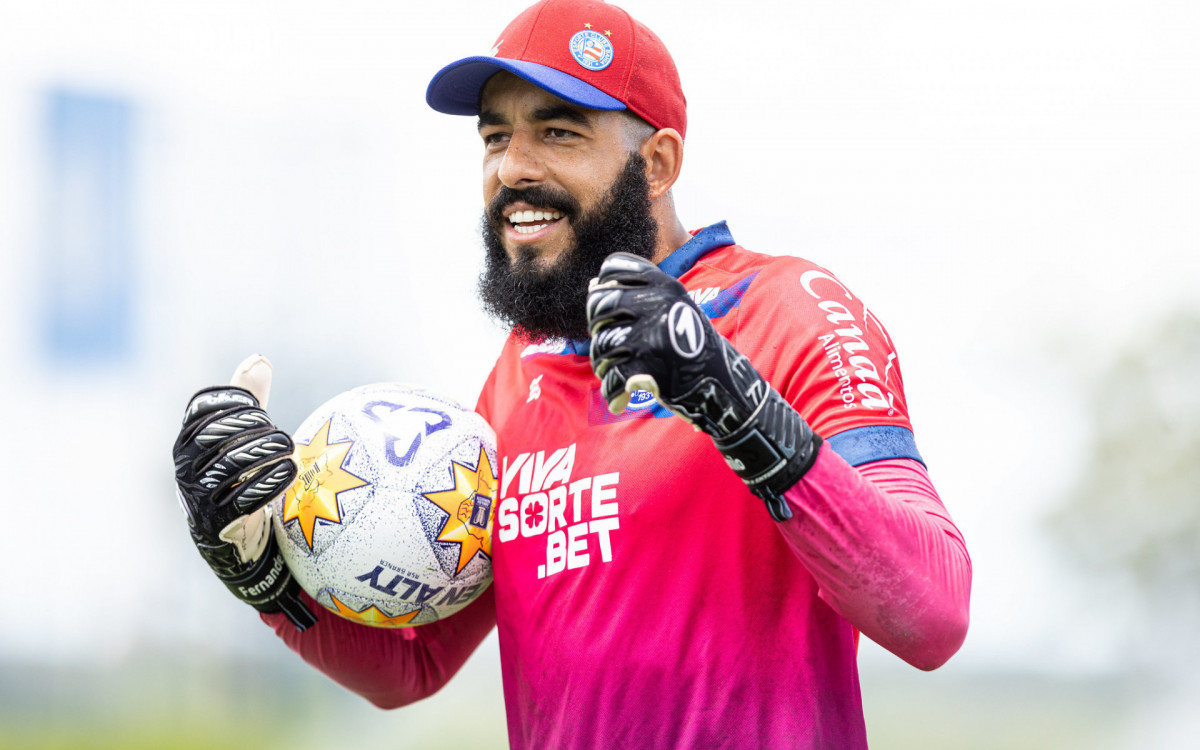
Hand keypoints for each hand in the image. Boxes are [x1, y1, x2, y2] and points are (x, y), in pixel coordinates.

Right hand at [173, 355, 315, 628]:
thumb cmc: (239, 478)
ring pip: (232, 464)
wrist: (236, 540)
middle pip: (218, 434)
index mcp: (187, 442)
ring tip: (290, 450)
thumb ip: (249, 402)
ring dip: (267, 452)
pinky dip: (271, 482)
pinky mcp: (215, 523)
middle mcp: (184, 468)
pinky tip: (289, 473)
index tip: (258, 408)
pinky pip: (244, 498)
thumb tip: (259, 360)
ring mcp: (196, 496)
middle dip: (255, 428)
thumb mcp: (241, 440)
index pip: (203, 409)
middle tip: (280, 434)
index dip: (235, 401)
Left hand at [585, 253, 821, 520]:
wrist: (725, 388)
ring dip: (602, 363)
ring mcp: (654, 337)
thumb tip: (592, 284)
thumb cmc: (693, 347)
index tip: (609, 310)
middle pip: (600, 304)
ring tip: (612, 373)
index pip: (613, 268)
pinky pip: (612, 378)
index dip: (602, 288)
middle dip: (596, 327)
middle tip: (608, 346)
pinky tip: (620, 399)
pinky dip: (612, 393)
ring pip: (602, 344)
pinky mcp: (650, 369)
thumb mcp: (675, 310)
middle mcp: (659, 305)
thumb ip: (638, 296)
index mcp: (665, 285)